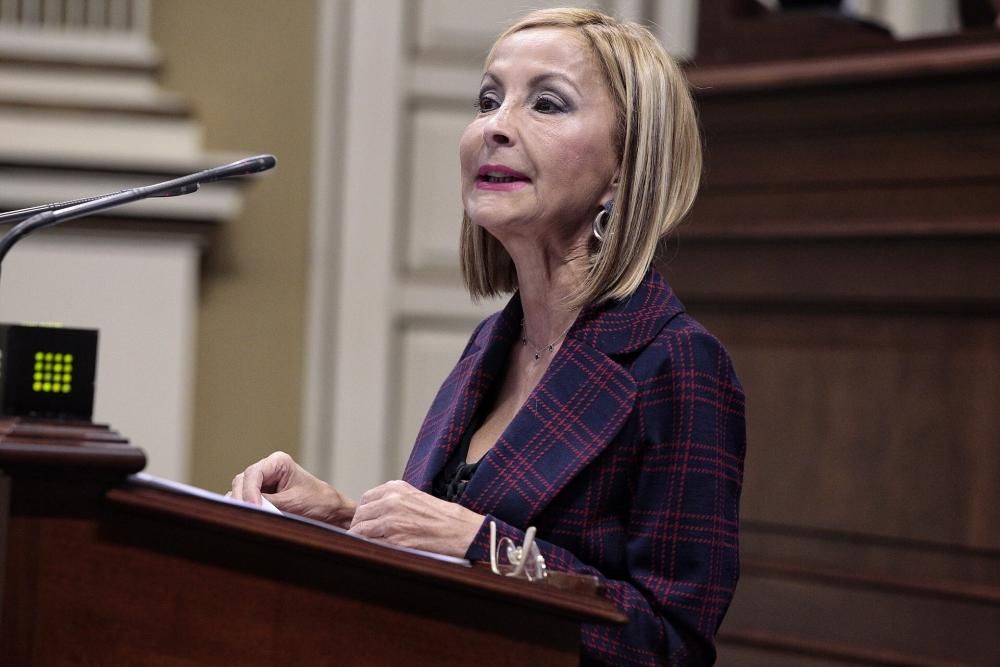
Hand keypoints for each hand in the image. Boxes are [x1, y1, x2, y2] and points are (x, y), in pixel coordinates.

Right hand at [229, 451, 355, 527]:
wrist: (330, 512)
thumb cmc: (318, 502)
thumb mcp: (293, 503)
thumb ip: (269, 503)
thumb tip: (247, 507)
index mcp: (278, 462)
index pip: (253, 474)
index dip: (249, 491)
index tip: (253, 508)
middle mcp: (267, 470)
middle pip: (242, 481)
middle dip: (241, 498)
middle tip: (245, 516)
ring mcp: (262, 483)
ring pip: (240, 491)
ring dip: (241, 505)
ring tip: (248, 519)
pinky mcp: (261, 497)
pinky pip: (245, 501)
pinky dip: (245, 510)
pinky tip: (249, 519)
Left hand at [350, 480, 483, 557]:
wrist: (461, 531)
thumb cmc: (442, 516)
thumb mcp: (415, 496)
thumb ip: (394, 499)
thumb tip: (373, 512)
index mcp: (396, 488)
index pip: (365, 500)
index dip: (363, 513)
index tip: (365, 522)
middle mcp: (391, 502)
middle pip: (359, 516)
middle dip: (359, 527)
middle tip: (364, 537)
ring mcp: (392, 522)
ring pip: (361, 532)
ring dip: (362, 540)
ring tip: (369, 546)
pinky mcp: (396, 542)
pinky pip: (372, 546)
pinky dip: (371, 550)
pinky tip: (378, 552)